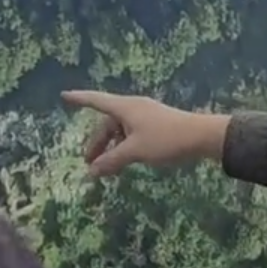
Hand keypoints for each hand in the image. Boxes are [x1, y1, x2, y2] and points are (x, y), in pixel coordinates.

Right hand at [60, 91, 228, 176]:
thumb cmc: (166, 139)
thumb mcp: (135, 151)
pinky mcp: (156, 125)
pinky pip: (132, 134)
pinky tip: (125, 162)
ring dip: (111, 148)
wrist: (202, 136)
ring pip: (120, 131)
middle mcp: (133, 108)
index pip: (96, 101)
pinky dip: (124, 147)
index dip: (79, 99)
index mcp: (125, 108)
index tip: (64, 95)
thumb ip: (111, 161)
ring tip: (107, 168)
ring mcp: (145, 116)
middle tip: (90, 163)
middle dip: (97, 143)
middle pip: (107, 123)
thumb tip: (91, 172)